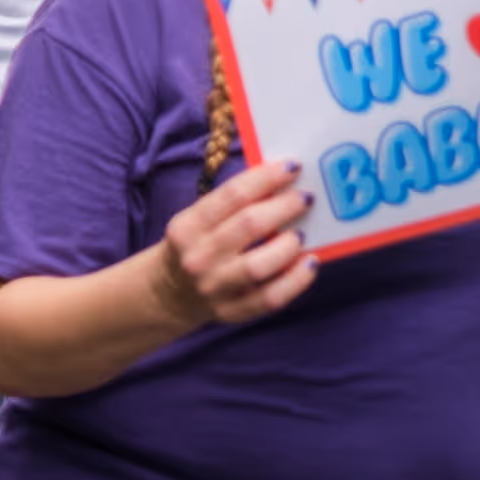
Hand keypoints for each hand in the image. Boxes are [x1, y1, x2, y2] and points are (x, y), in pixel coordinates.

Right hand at [154, 159, 317, 325]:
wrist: (170, 294)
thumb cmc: (194, 246)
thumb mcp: (197, 220)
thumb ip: (231, 204)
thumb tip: (280, 181)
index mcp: (187, 226)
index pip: (231, 195)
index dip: (265, 178)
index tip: (292, 167)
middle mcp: (197, 257)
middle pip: (248, 226)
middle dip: (284, 207)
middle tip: (306, 197)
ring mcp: (214, 288)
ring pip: (258, 265)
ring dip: (288, 245)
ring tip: (302, 233)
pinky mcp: (231, 312)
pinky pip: (271, 299)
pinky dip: (296, 281)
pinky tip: (310, 263)